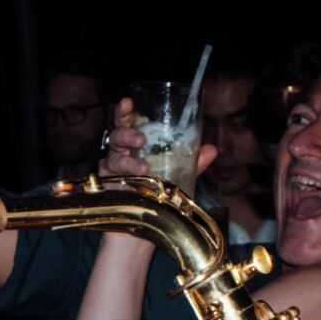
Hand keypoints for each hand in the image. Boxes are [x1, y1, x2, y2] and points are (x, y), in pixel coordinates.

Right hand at [95, 98, 219, 180]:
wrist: (149, 217)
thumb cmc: (159, 185)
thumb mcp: (179, 172)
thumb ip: (192, 161)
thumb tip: (212, 149)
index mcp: (133, 143)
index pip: (125, 122)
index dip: (124, 112)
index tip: (127, 102)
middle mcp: (120, 154)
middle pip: (116, 137)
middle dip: (127, 134)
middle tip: (141, 139)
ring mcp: (112, 172)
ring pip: (113, 161)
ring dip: (128, 163)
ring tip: (143, 168)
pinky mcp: (108, 190)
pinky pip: (111, 185)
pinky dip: (121, 186)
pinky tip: (130, 188)